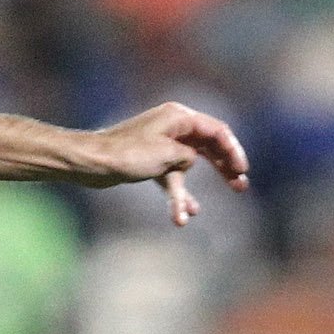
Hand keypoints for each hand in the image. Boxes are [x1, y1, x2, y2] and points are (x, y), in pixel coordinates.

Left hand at [77, 101, 252, 224]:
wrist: (92, 162)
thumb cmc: (128, 154)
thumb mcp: (167, 155)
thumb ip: (188, 156)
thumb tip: (190, 160)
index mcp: (179, 117)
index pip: (217, 131)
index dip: (233, 151)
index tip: (241, 171)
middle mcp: (173, 127)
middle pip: (208, 147)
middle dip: (223, 168)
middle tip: (240, 185)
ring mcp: (161, 144)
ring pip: (189, 166)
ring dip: (193, 191)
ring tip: (197, 211)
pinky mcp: (150, 161)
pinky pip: (171, 178)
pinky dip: (175, 195)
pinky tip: (181, 216)